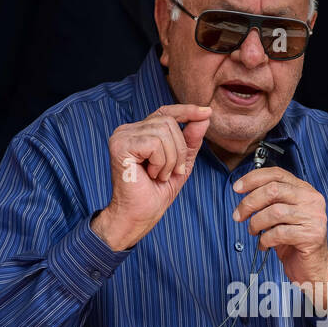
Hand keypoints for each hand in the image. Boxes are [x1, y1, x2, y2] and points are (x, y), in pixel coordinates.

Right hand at [91, 104, 211, 250]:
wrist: (139, 215)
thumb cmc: (156, 192)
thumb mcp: (181, 163)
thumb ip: (190, 140)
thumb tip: (204, 116)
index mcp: (140, 132)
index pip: (165, 111)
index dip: (186, 111)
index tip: (207, 112)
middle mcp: (128, 130)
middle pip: (168, 121)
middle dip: (179, 150)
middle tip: (169, 173)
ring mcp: (122, 136)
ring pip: (164, 132)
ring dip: (170, 159)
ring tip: (158, 175)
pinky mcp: (120, 145)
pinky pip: (155, 143)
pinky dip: (160, 162)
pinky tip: (150, 175)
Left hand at [232, 166, 327, 311]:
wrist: (313, 268)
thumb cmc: (295, 242)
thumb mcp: (281, 216)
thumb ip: (270, 201)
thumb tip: (245, 193)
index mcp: (305, 190)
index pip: (277, 174)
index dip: (253, 179)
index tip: (237, 188)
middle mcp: (312, 200)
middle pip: (273, 190)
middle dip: (249, 202)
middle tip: (238, 215)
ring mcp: (314, 218)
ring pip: (274, 212)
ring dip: (256, 223)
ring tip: (253, 231)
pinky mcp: (312, 236)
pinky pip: (279, 233)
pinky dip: (265, 240)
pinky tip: (264, 245)